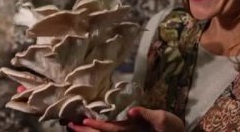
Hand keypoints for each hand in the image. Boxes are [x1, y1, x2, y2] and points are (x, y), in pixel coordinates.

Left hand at [67, 106, 183, 131]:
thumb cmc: (171, 127)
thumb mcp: (162, 119)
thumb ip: (146, 114)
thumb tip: (131, 111)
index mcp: (133, 131)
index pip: (111, 130)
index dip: (96, 127)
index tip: (82, 122)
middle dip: (85, 131)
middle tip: (68, 125)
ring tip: (72, 127)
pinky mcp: (128, 131)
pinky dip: (97, 130)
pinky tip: (88, 127)